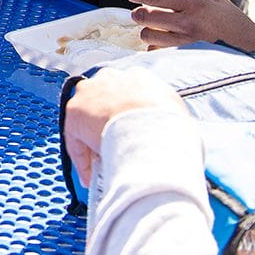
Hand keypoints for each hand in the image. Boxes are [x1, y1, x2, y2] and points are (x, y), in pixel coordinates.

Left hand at [63, 68, 187, 185]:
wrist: (151, 129)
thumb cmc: (172, 127)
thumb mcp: (179, 117)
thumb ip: (169, 120)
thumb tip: (174, 139)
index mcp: (138, 77)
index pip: (128, 93)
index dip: (130, 115)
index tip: (133, 132)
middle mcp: (111, 78)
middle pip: (105, 100)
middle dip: (108, 122)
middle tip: (117, 147)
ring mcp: (90, 94)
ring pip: (88, 119)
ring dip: (94, 140)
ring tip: (104, 164)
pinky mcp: (74, 113)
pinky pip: (76, 140)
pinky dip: (83, 159)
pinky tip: (90, 176)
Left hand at [128, 0, 254, 60]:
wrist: (249, 44)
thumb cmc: (230, 18)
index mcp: (194, 3)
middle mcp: (188, 22)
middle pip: (146, 16)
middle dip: (138, 13)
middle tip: (139, 12)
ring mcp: (186, 41)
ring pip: (148, 35)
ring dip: (146, 30)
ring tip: (151, 27)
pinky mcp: (185, 55)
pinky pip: (158, 51)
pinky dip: (155, 47)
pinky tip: (161, 42)